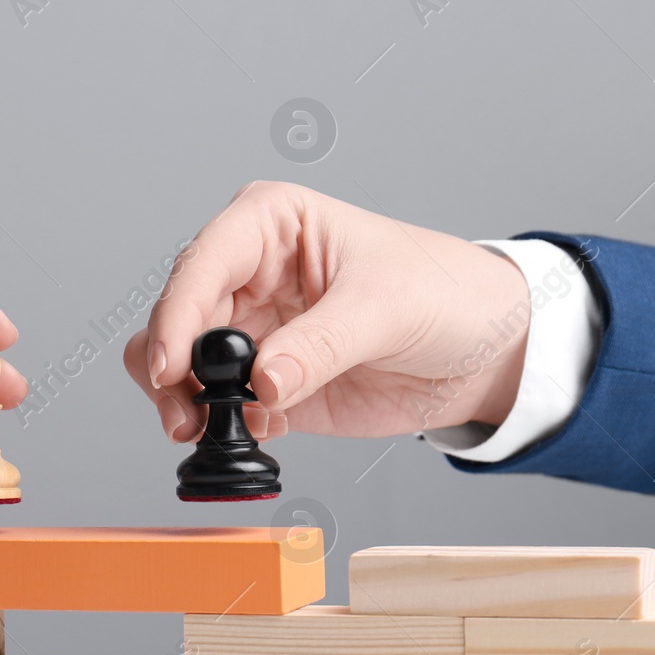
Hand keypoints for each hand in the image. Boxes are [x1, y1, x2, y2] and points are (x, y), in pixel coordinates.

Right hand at [124, 181, 528, 442]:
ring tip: (205, 430)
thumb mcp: (386, 308)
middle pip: (177, 313)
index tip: (171, 365)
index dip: (177, 312)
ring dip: (181, 399)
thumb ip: (320, 345)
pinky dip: (216, 423)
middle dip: (171, 365)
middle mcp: (249, 272)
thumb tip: (262, 383)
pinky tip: (261, 430)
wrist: (483, 352)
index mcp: (272, 224)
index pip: (204, 261)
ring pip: (178, 360)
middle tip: (186, 414)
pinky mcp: (262, 379)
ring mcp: (252, 328)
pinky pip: (211, 402)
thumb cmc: (445, 293)